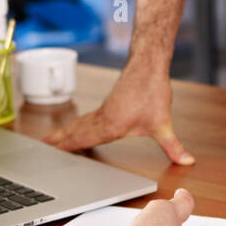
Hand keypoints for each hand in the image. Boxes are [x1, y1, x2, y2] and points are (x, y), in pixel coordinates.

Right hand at [45, 63, 193, 164]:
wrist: (149, 65)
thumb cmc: (153, 91)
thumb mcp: (163, 124)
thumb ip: (173, 146)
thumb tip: (187, 161)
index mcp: (109, 126)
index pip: (82, 140)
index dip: (65, 149)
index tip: (48, 155)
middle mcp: (102, 118)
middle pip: (74, 132)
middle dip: (57, 142)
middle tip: (39, 151)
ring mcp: (103, 111)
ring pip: (79, 124)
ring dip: (64, 134)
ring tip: (49, 142)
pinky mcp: (108, 105)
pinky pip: (86, 119)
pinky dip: (76, 126)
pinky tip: (75, 129)